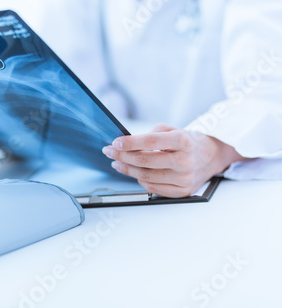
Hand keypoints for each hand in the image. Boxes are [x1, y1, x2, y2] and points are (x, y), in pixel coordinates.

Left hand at [102, 123, 245, 196]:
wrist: (210, 157)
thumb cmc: (187, 142)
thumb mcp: (172, 129)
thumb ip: (151, 134)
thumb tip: (126, 144)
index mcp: (183, 141)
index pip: (151, 142)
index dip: (130, 143)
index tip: (115, 143)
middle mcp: (185, 161)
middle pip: (145, 160)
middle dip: (122, 156)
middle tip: (109, 152)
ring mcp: (184, 178)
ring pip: (145, 176)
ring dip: (127, 169)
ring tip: (117, 162)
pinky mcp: (182, 191)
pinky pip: (152, 187)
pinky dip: (139, 179)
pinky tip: (133, 172)